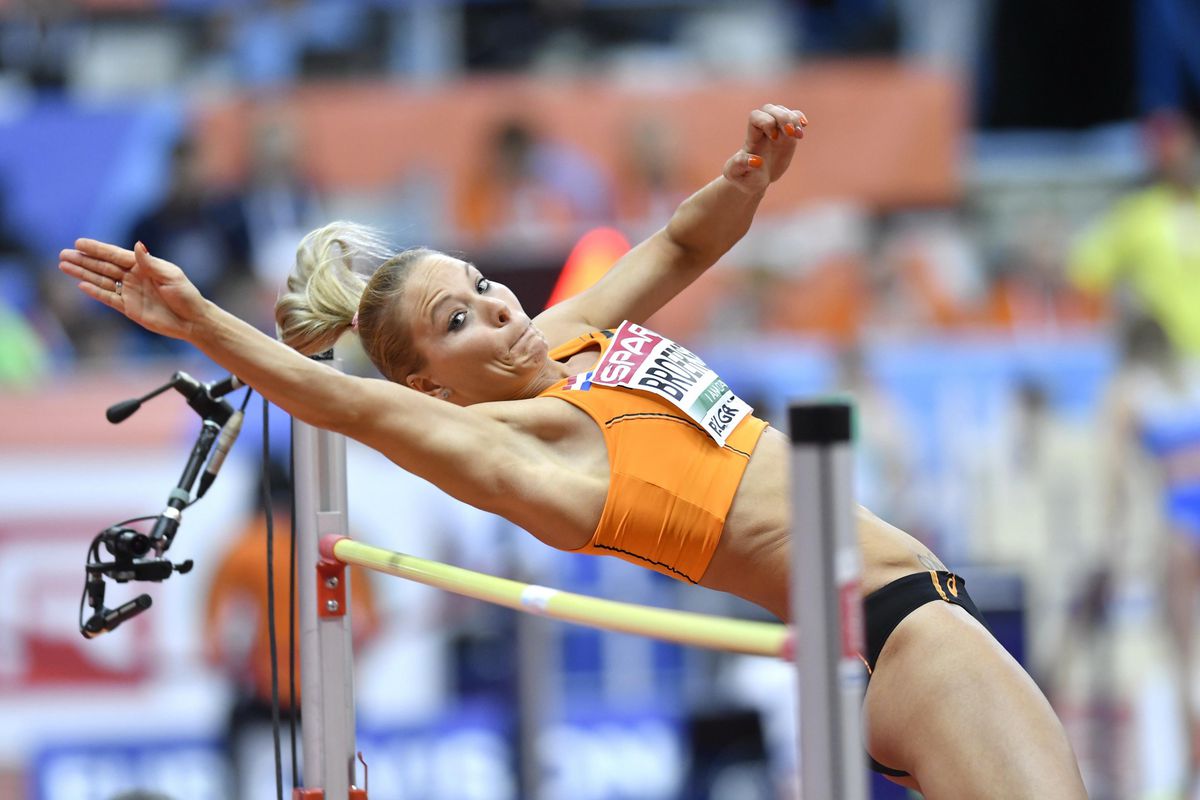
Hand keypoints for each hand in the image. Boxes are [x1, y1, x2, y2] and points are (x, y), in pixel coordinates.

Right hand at [59, 239, 207, 341]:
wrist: (192, 320)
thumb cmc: (186, 295)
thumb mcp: (170, 276)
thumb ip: (150, 263)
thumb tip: (137, 245)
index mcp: (144, 265)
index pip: (115, 255)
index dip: (97, 249)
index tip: (78, 243)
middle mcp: (134, 277)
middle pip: (104, 266)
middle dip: (83, 260)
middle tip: (63, 254)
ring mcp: (130, 292)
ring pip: (102, 280)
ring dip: (84, 273)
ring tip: (64, 266)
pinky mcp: (129, 308)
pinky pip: (109, 298)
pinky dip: (95, 292)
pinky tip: (81, 285)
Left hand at [723, 103, 806, 193]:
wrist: (754, 180)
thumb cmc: (743, 176)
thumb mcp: (737, 173)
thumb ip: (741, 165)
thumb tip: (756, 161)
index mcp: (751, 137)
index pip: (755, 117)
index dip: (765, 122)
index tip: (773, 138)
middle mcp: (762, 130)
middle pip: (770, 109)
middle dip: (782, 117)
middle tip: (790, 132)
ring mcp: (776, 131)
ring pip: (782, 112)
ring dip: (793, 119)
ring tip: (799, 135)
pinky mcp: (787, 136)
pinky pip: (794, 119)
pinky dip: (799, 119)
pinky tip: (803, 126)